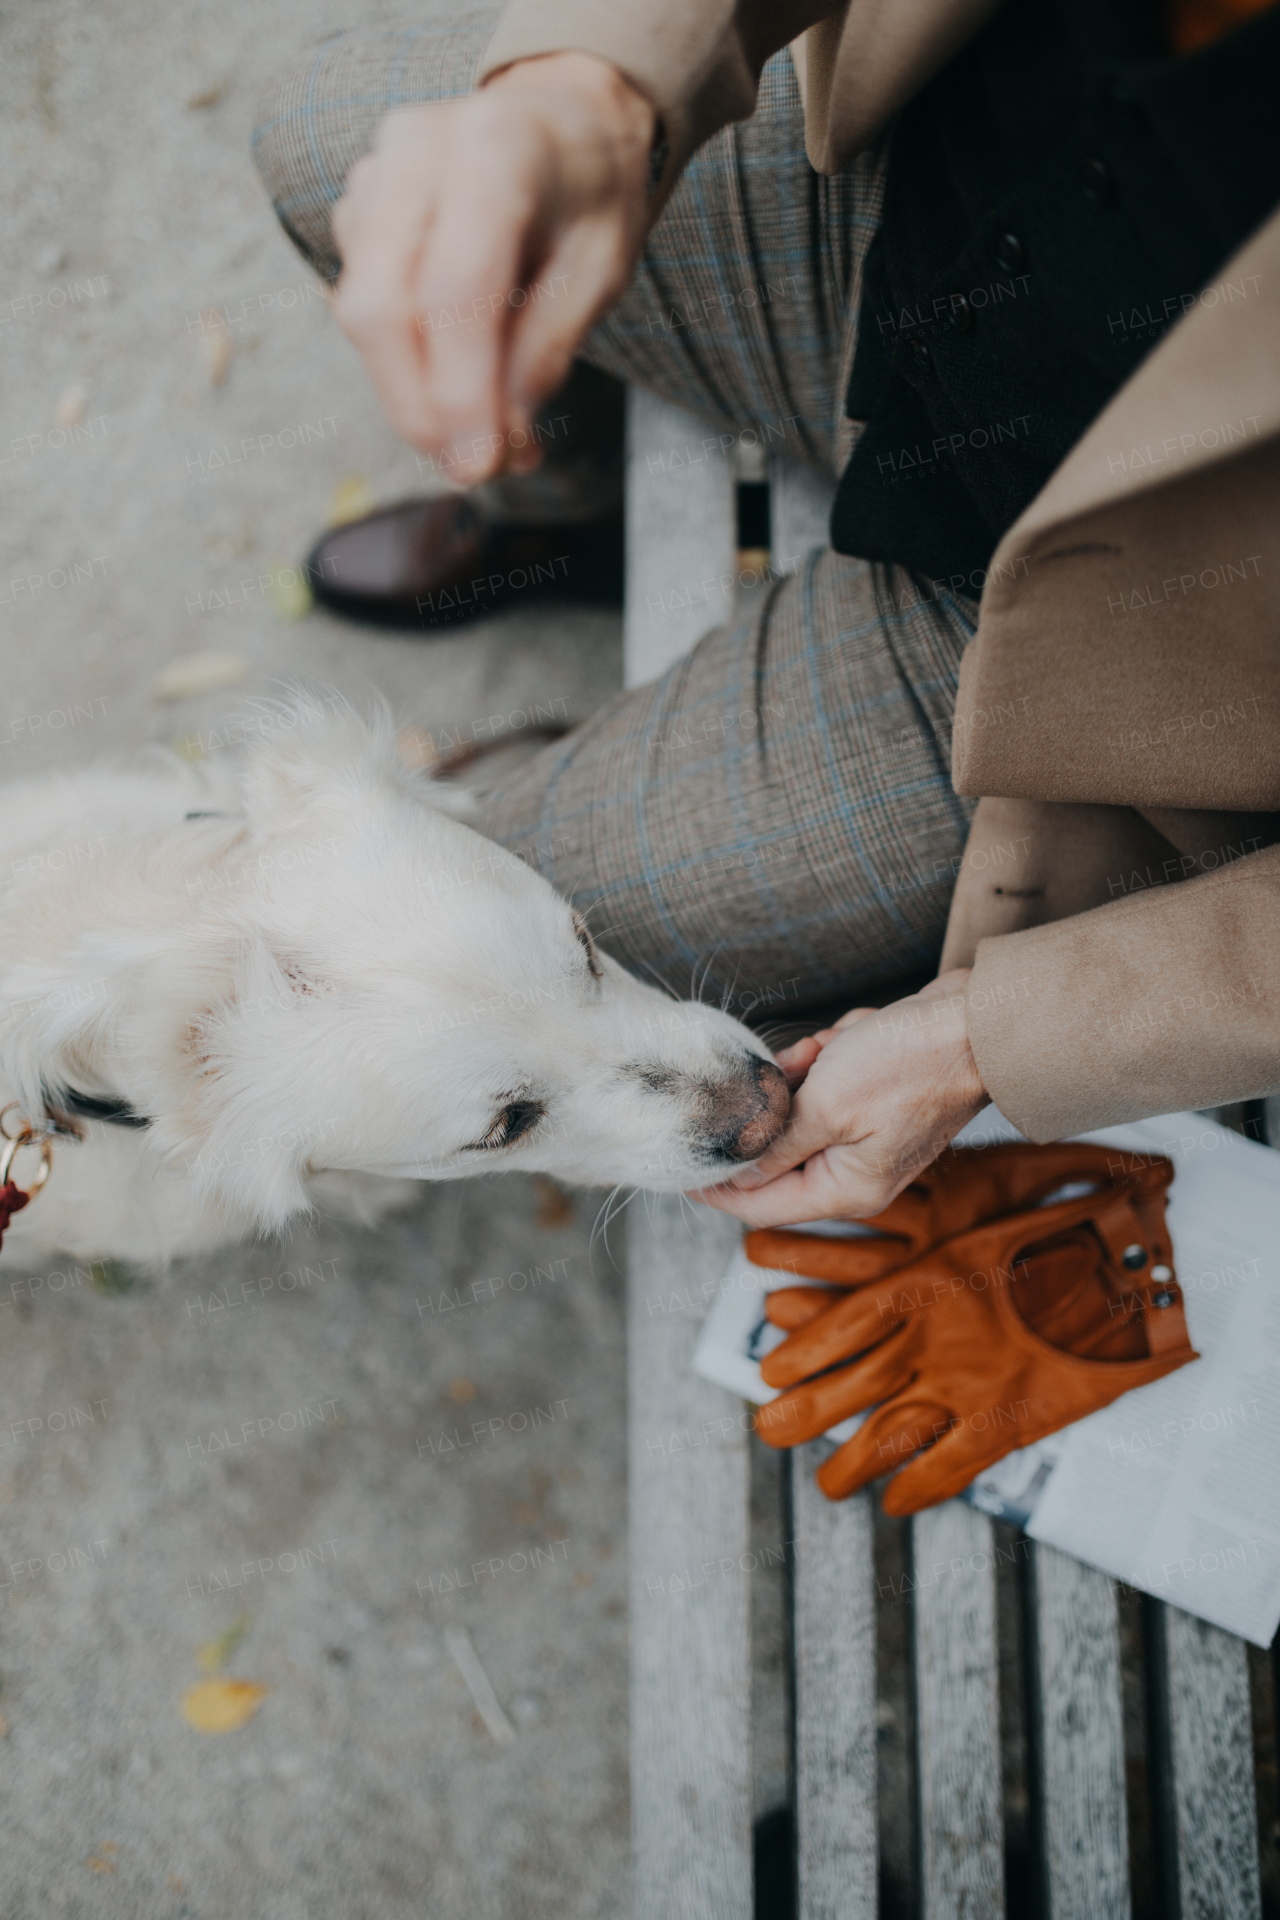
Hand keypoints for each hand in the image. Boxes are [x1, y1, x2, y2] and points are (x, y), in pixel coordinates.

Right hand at [331, 52, 654, 481]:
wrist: (560, 117)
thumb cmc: (590, 193)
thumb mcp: (600, 271)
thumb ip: (544, 352)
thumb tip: (500, 443)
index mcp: (495, 150)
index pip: (454, 288)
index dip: (460, 390)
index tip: (481, 464)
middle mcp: (418, 152)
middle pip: (382, 305)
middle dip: (420, 408)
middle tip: (473, 468)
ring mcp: (376, 175)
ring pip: (361, 313)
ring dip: (412, 397)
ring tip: (482, 434)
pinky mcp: (359, 209)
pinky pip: (364, 307)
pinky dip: (407, 366)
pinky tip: (461, 382)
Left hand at [691, 971, 987, 1224]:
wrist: (973, 1023)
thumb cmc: (908, 1066)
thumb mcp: (824, 1108)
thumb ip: (774, 1146)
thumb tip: (735, 1175)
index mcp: (846, 1190)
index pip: (760, 1206)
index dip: (718, 1187)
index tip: (682, 1163)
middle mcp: (856, 1174)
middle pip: (777, 1154)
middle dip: (773, 1107)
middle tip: (783, 1071)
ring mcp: (865, 1138)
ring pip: (797, 1112)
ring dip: (800, 1075)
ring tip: (826, 1051)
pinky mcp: (872, 1104)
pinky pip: (823, 1086)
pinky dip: (823, 1059)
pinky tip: (840, 1041)